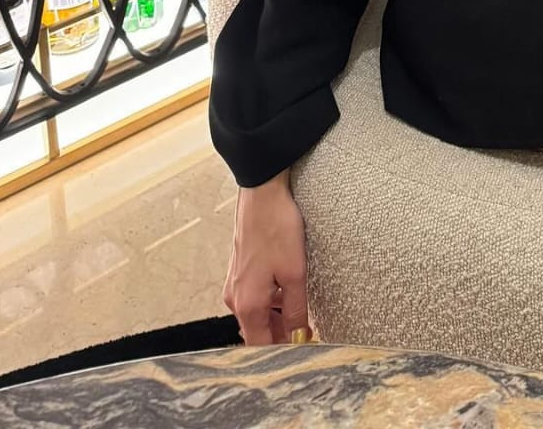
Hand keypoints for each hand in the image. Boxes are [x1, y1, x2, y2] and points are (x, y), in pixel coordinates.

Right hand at [223, 169, 309, 344]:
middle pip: (257, 331)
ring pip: (257, 313)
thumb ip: (296, 309)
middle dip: (281, 334)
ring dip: (277, 317)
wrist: (261, 192)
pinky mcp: (240, 269)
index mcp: (247, 304)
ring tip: (302, 312)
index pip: (261, 345)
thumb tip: (299, 335)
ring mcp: (235, 283)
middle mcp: (235, 297)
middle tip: (307, 331)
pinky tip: (289, 290)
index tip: (303, 347)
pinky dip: (271, 301)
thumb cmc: (276, 228)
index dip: (283, 350)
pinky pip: (255, 296)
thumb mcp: (294, 272)